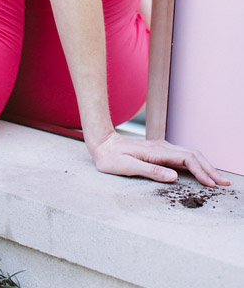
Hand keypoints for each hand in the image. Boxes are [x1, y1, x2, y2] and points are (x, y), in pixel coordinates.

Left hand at [91, 131, 230, 186]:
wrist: (102, 143)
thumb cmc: (111, 158)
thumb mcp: (127, 167)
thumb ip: (150, 171)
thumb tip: (174, 177)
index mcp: (156, 151)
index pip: (186, 159)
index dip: (201, 172)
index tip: (212, 184)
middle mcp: (162, 147)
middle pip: (193, 155)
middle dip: (210, 168)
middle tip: (224, 183)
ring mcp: (162, 148)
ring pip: (190, 154)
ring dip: (205, 166)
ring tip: (217, 179)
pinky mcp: (160, 151)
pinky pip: (183, 156)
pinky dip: (196, 164)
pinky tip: (200, 172)